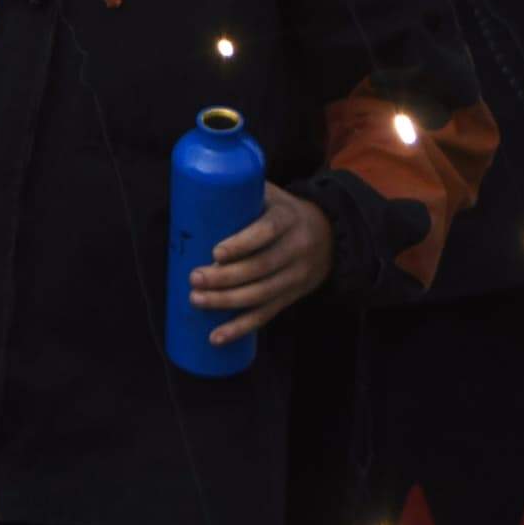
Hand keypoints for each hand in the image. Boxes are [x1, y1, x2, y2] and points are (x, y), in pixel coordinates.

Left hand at [190, 185, 336, 343]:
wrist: (329, 235)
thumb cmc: (283, 211)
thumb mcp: (271, 194)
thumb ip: (241, 190)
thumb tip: (193, 187)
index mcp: (288, 219)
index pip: (267, 232)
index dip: (242, 244)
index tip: (216, 252)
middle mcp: (295, 249)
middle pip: (260, 268)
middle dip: (225, 278)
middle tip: (194, 278)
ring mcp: (295, 277)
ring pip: (260, 295)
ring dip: (226, 303)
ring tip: (196, 301)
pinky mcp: (290, 297)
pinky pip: (265, 316)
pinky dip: (239, 329)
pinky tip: (216, 338)